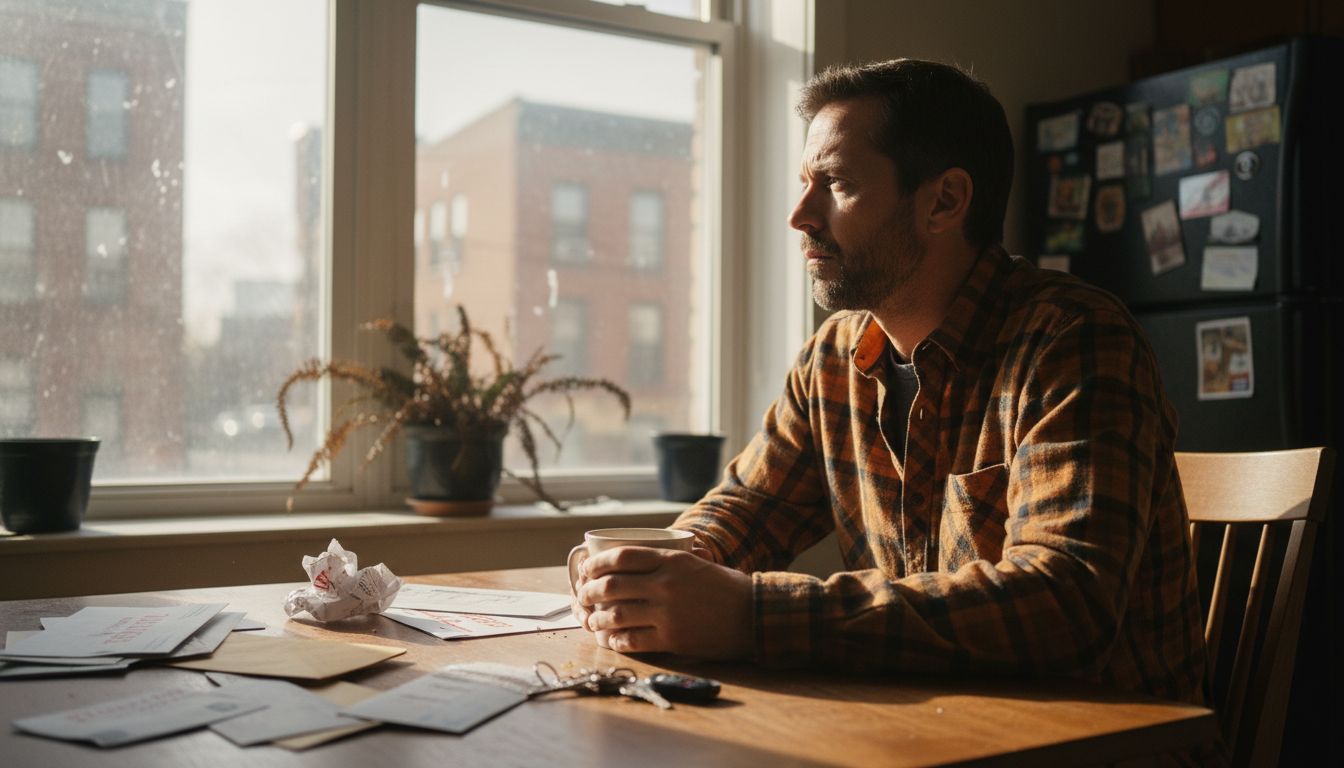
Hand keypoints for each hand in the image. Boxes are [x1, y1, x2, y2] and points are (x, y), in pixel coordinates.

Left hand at [576, 546, 751, 659]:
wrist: (754, 615)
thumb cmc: (726, 588)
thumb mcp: (696, 563)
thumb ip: (666, 562)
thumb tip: (633, 563)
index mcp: (672, 560)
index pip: (621, 557)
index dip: (597, 564)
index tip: (586, 570)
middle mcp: (666, 584)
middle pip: (612, 586)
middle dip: (589, 592)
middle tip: (583, 596)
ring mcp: (667, 613)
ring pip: (616, 614)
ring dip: (597, 619)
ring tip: (592, 621)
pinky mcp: (672, 639)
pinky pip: (632, 640)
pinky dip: (615, 640)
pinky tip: (610, 640)